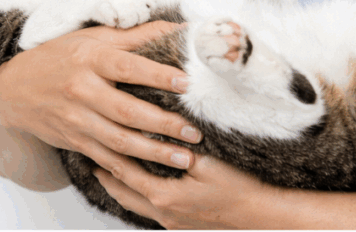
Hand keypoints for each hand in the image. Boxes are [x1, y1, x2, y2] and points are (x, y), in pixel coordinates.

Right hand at [0, 22, 202, 173]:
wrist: (14, 88)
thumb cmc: (61, 56)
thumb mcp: (95, 38)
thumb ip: (138, 36)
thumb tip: (180, 29)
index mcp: (90, 59)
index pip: (128, 67)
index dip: (158, 75)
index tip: (187, 83)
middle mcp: (82, 90)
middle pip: (128, 111)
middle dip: (164, 124)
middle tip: (195, 132)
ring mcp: (76, 119)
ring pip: (120, 141)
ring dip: (155, 152)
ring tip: (185, 158)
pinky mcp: (74, 141)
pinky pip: (106, 159)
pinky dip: (131, 168)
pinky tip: (155, 172)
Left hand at [94, 152, 275, 228]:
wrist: (261, 216)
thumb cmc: (239, 188)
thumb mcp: (208, 161)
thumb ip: (178, 147)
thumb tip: (157, 132)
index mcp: (164, 196)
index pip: (126, 174)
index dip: (109, 157)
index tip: (95, 145)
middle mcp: (163, 213)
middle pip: (124, 194)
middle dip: (107, 177)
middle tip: (93, 162)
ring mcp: (172, 223)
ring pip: (136, 205)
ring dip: (122, 188)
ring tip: (111, 173)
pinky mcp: (182, 226)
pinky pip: (152, 212)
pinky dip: (140, 197)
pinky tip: (143, 188)